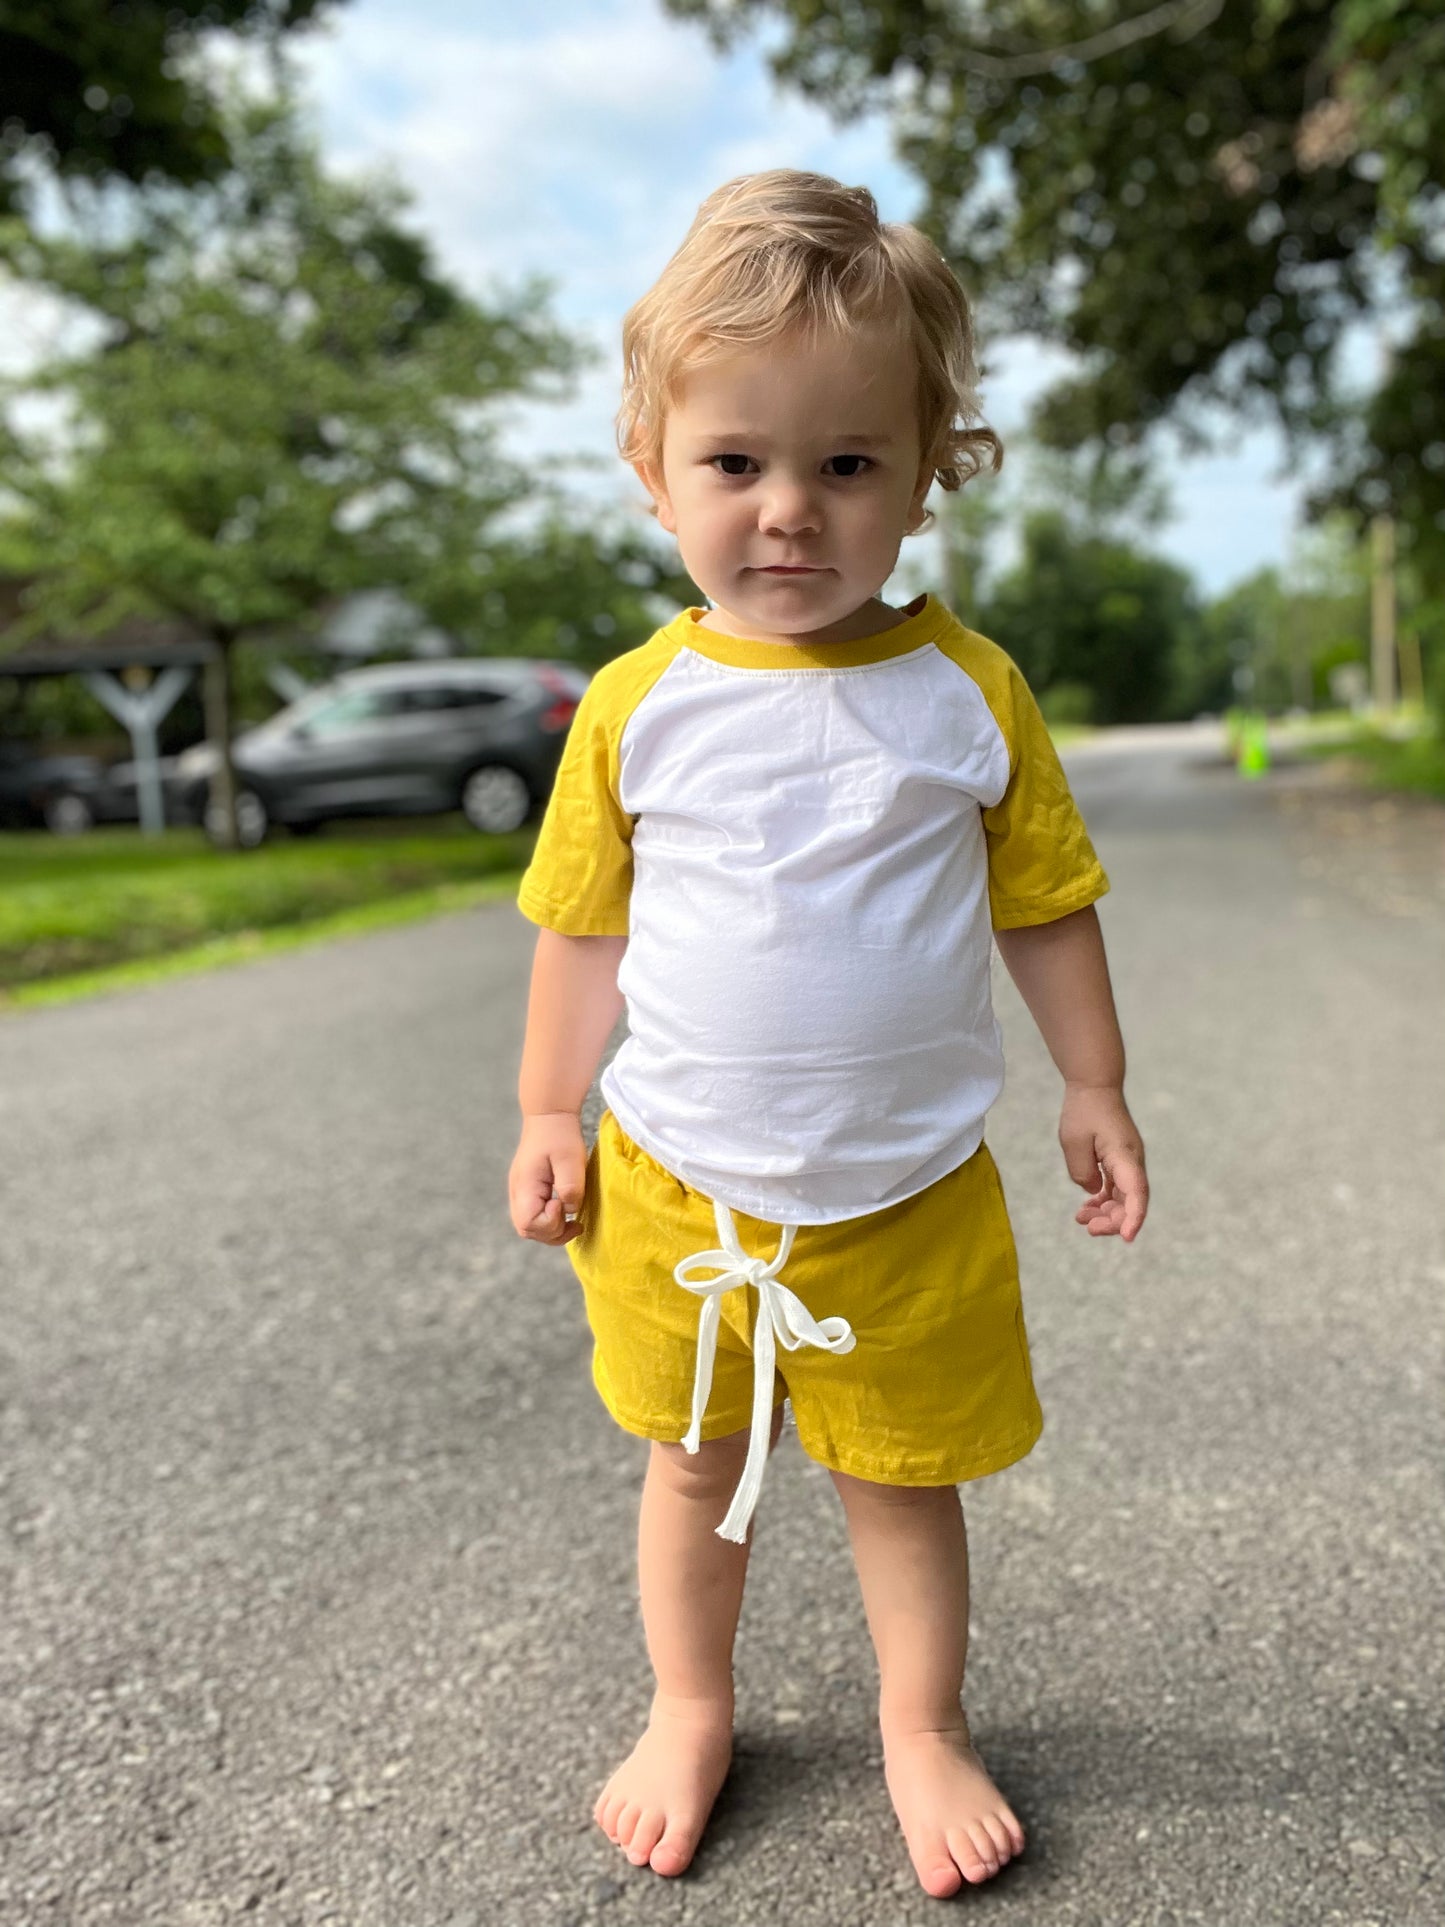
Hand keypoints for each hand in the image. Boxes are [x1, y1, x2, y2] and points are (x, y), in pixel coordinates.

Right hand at [509, 1111, 587, 1244]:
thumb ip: (570, 1187)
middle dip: (552, 1233)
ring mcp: (521, 1193)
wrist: (549, 1116)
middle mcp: (518, 1192)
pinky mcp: (529, 1191)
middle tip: (575, 1224)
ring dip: (552, 1231)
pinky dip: (550, 1222)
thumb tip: (569, 1210)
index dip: (549, 1222)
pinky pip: (534, 1217)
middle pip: (527, 1230)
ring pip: (530, 1227)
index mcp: (525, 1185)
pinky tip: (566, 1214)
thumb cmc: (560, 1135)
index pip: (529, 1223)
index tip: (562, 1204)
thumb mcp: (570, 1158)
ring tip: (574, 1224)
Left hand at [1059, 1083, 1147, 1242]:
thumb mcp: (1073, 1142)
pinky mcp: (1120, 1162)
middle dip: (1113, 1221)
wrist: (1095, 1086)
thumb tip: (1094, 1192)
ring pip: (1124, 1198)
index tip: (1126, 1237)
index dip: (1133, 1218)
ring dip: (1106, 1213)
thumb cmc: (1084, 1110)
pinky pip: (1117, 1189)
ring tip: (1082, 1220)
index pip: (1136, 1193)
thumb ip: (1081, 1172)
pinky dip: (1103, 1201)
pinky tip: (1086, 1210)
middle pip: (1131, 1201)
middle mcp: (1132, 1162)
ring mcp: (1128, 1162)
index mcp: (1124, 1156)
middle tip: (1088, 1228)